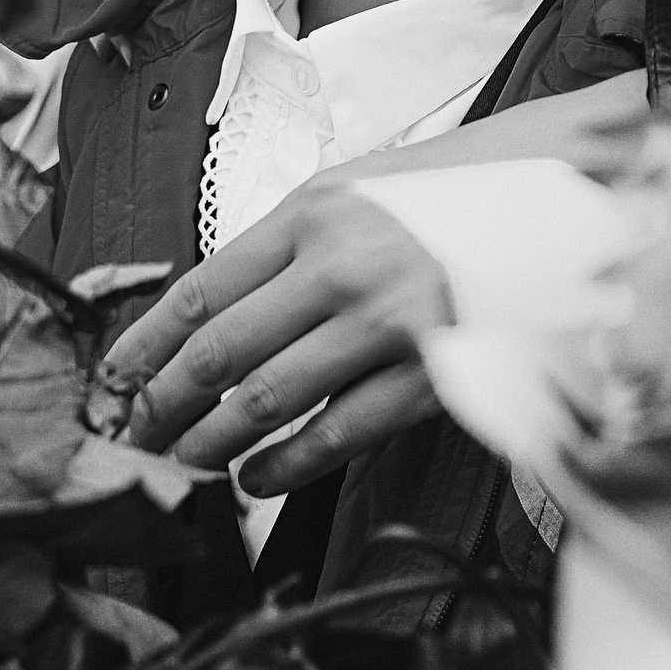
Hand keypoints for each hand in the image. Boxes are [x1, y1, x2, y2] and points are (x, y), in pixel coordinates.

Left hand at [105, 175, 452, 495]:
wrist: (553, 193)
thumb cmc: (446, 193)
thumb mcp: (352, 192)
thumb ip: (284, 246)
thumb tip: (209, 311)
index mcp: (313, 214)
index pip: (202, 290)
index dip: (146, 343)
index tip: (117, 376)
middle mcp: (342, 265)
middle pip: (221, 353)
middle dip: (164, 403)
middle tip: (137, 431)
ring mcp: (387, 322)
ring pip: (269, 399)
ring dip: (213, 441)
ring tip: (185, 459)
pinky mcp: (430, 371)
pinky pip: (339, 432)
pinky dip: (286, 465)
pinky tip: (255, 477)